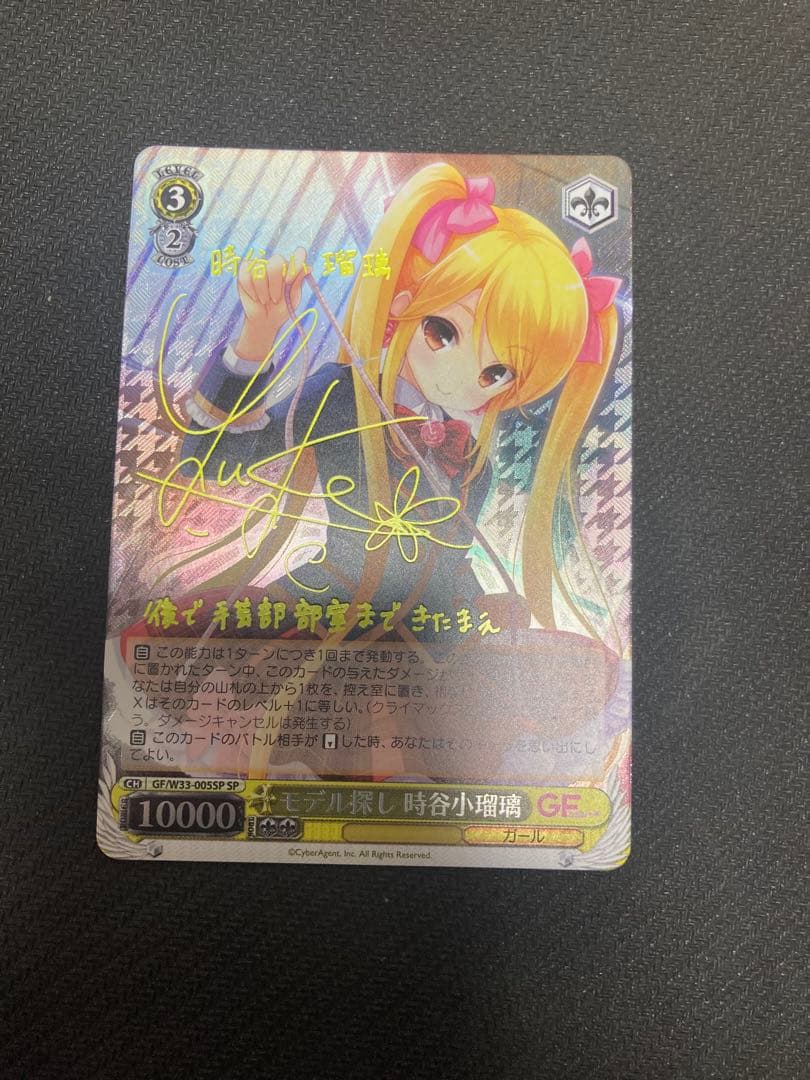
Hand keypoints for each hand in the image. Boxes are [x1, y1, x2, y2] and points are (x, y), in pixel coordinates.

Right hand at [234, 245, 307, 362]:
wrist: (265, 320)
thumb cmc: (281, 308)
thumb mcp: (293, 298)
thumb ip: (298, 282)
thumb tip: (309, 267)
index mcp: (291, 267)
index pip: (299, 253)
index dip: (296, 263)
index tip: (289, 280)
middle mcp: (276, 262)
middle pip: (276, 262)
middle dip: (275, 285)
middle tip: (275, 299)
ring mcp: (260, 264)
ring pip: (260, 272)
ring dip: (262, 292)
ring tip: (265, 300)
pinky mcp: (245, 270)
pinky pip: (245, 276)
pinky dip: (251, 290)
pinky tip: (255, 297)